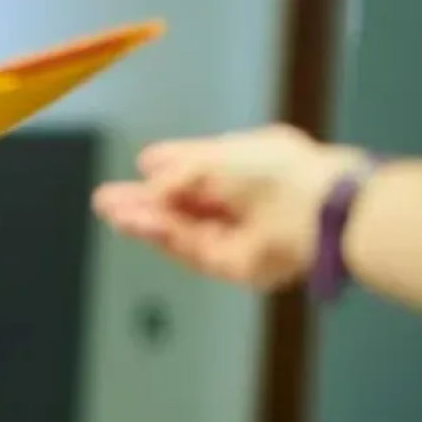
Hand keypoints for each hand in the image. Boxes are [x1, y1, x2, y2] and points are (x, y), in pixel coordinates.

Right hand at [92, 124, 367, 289]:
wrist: (315, 210)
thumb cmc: (275, 170)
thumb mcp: (214, 156)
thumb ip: (175, 170)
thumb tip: (148, 174)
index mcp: (244, 165)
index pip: (197, 168)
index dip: (165, 168)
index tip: (138, 167)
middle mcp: (240, 200)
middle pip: (183, 204)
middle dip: (144, 202)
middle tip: (106, 200)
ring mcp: (236, 234)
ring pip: (181, 229)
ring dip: (145, 220)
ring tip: (111, 212)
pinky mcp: (232, 264)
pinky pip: (190, 249)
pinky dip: (161, 236)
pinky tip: (135, 222)